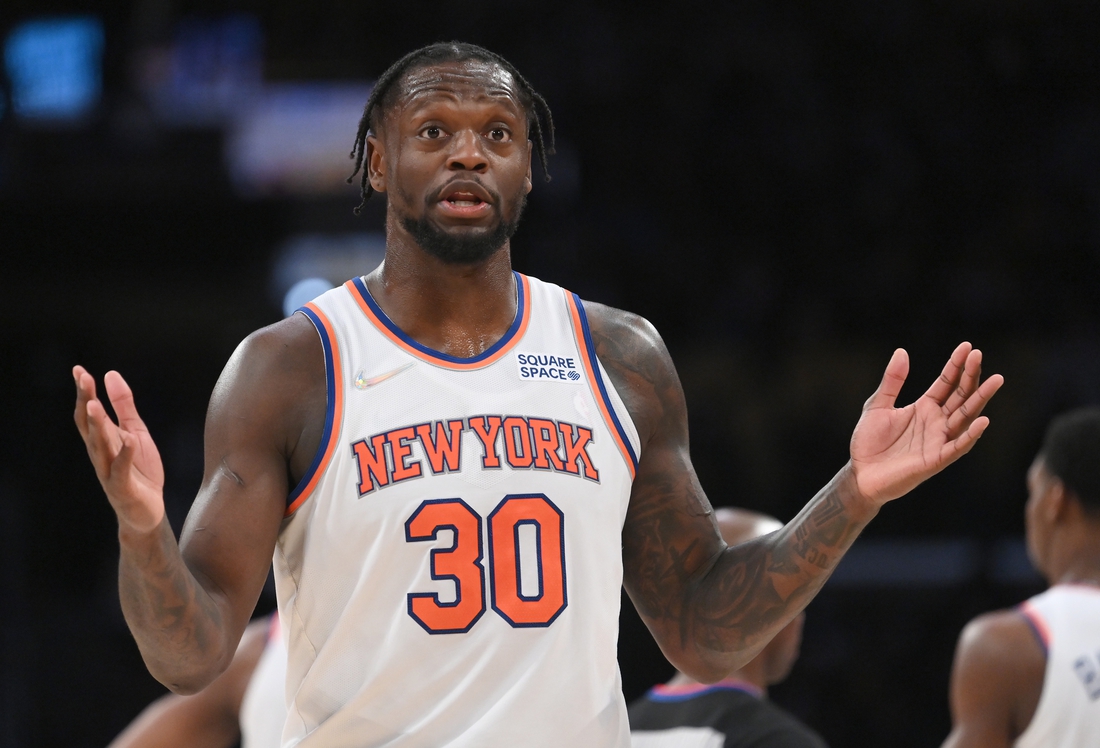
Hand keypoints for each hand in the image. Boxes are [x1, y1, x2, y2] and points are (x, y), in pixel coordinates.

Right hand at [74, 366, 165, 533]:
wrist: (147, 511)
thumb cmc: (139, 470)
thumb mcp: (136, 432)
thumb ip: (124, 406)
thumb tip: (110, 374)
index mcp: (103, 440)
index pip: (88, 414)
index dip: (84, 392)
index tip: (79, 370)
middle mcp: (101, 454)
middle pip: (90, 426)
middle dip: (86, 402)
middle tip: (83, 379)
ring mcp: (109, 472)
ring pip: (100, 447)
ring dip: (97, 426)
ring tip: (93, 405)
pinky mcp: (123, 488)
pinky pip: (121, 470)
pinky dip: (125, 454)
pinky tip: (129, 439)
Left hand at [849, 343, 1003, 504]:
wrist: (860, 473)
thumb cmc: (869, 441)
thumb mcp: (878, 405)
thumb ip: (892, 381)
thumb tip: (902, 352)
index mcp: (924, 407)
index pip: (946, 383)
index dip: (956, 365)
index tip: (967, 347)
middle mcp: (936, 422)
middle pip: (960, 396)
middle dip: (970, 376)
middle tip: (979, 355)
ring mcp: (938, 440)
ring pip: (965, 417)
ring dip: (980, 399)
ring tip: (995, 380)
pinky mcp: (935, 459)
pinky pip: (957, 447)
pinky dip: (970, 435)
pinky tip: (983, 420)